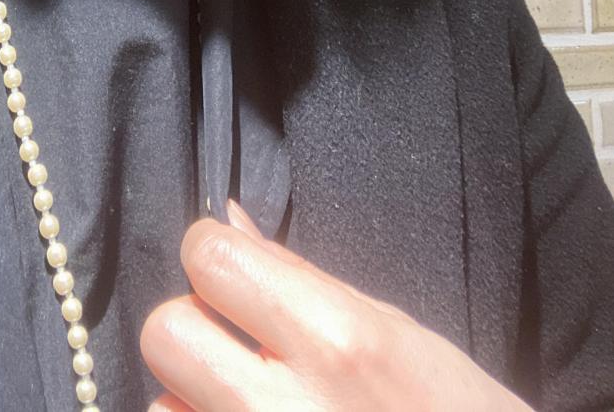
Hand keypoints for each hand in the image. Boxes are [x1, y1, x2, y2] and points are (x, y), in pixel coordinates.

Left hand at [140, 198, 532, 410]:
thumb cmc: (452, 410)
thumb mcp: (395, 330)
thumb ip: (299, 277)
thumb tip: (228, 220)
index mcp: (334, 339)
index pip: (209, 257)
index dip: (213, 253)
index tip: (233, 269)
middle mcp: (285, 407)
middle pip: (166, 330)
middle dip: (192, 324)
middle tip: (235, 339)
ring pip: (161, 404)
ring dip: (190, 392)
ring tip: (244, 396)